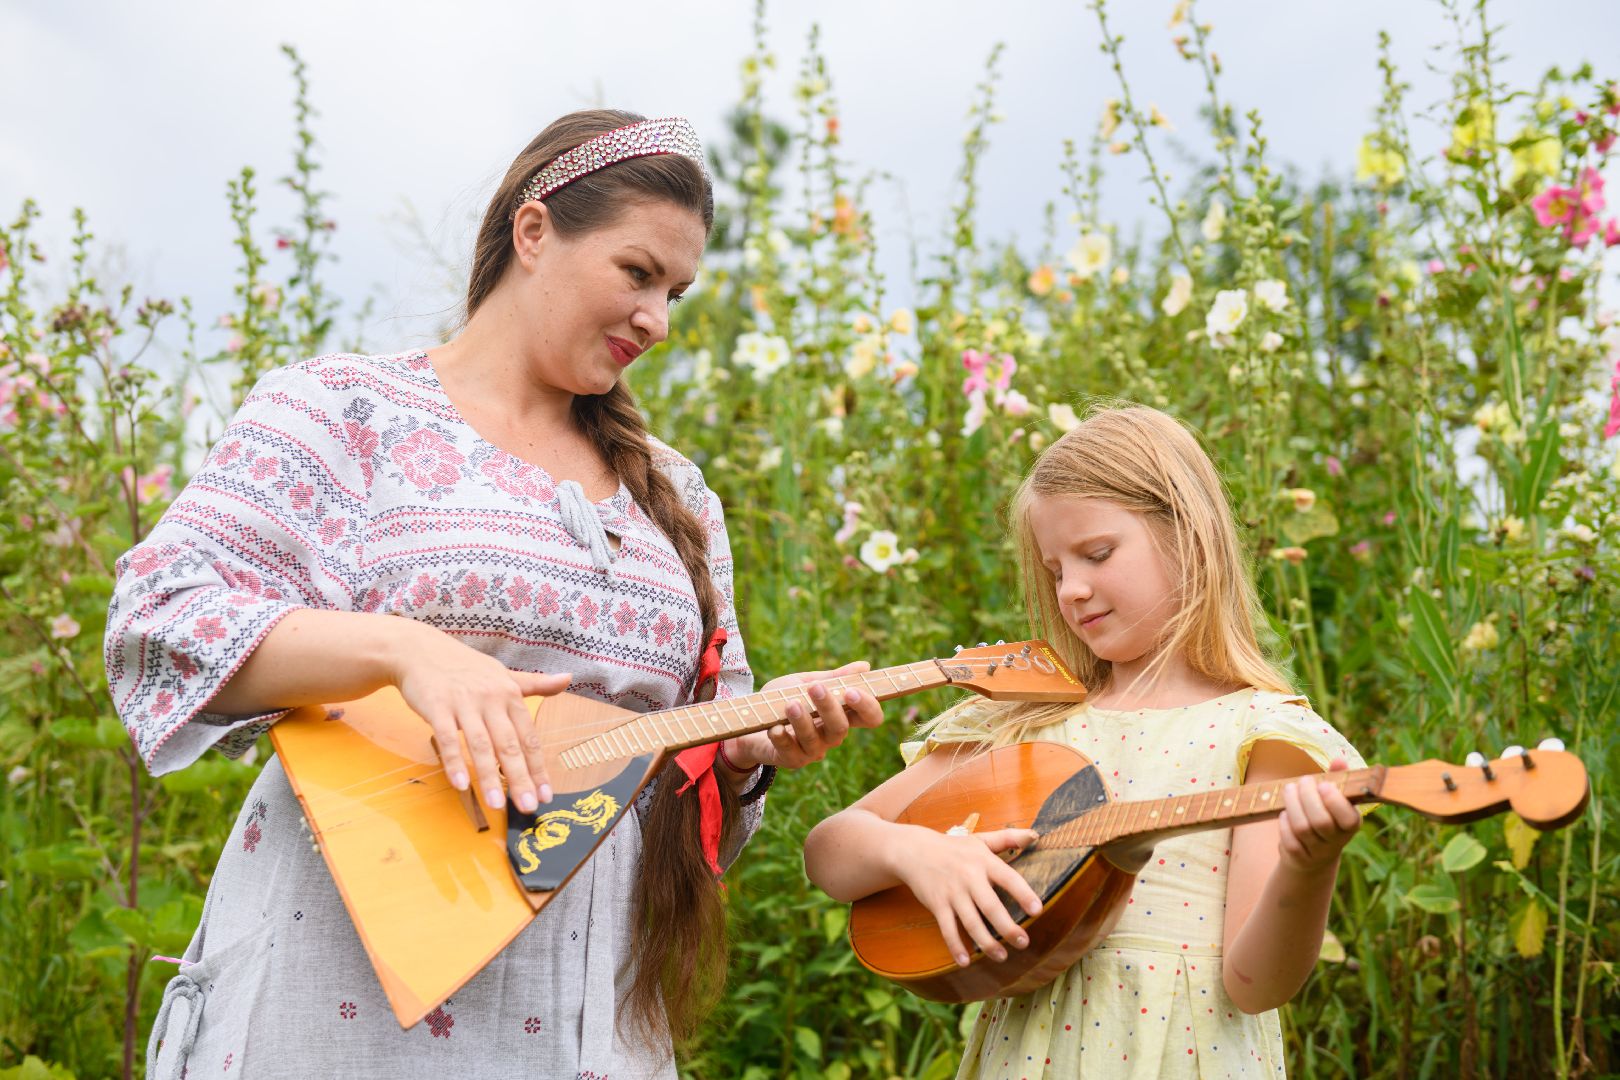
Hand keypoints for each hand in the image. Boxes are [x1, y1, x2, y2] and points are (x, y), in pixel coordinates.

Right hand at [389, 620, 570, 813]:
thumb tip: (568, 679)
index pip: (529, 737)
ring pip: (481, 745)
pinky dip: (454, 762)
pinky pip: (447, 739)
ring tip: (498, 804)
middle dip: (520, 778)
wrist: (419, 650)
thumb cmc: (464, 666)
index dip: (538, 767)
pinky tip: (461, 785)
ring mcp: (463, 703)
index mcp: (509, 694)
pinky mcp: (437, 707)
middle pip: (509, 745)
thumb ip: (534, 683)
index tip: (547, 794)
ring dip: (489, 777)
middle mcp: (490, 699)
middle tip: (529, 807)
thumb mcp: (502, 673)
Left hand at [723, 661, 884, 770]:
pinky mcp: (790, 760)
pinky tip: (774, 727)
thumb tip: (865, 666)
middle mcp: (830, 736)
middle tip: (815, 688)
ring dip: (802, 720)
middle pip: (842, 728)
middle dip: (829, 708)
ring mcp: (811, 751)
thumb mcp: (805, 682)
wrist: (745, 719)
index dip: (867, 707)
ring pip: (815, 740)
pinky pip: (790, 751)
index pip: (869, 718)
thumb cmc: (780, 701)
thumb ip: (832, 678)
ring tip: (789, 703)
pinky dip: (782, 737)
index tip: (852, 691)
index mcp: (840, 715)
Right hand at [895, 826, 1042, 966]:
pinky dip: (956, 946)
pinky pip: (947, 929)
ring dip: (987, 942)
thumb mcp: (980, 839)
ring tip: (1001, 956)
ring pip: (971, 922)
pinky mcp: (937, 904)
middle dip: (1008, 927)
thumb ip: (1007, 838)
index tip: (1037, 911)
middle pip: (991, 906)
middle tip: (1023, 942)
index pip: (1008, 878)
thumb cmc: (953, 847)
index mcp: (984, 861)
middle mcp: (969, 877)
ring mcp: (952, 893)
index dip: (1023, 894)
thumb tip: (1035, 836)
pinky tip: (965, 962)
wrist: (914, 850)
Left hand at [1276, 757, 1360, 872]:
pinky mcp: (1300, 858)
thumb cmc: (1326, 814)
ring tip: (1289, 789)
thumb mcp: (1335, 798)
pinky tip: (1284, 813)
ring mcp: (1318, 851)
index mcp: (1352, 823)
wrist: (1315, 854)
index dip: (1334, 801)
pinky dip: (1284, 824)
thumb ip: (1338, 778)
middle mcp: (1337, 840)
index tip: (1323, 784)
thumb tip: (1339, 759)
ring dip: (1292, 804)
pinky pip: (1290, 841)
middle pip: (1321, 821)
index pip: (1348, 818)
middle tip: (1302, 781)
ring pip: (1303, 829)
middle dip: (1307, 797)